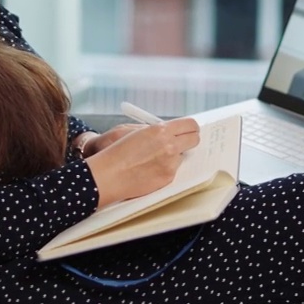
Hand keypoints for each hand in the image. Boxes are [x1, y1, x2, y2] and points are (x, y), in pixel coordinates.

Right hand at [84, 117, 199, 207]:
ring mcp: (170, 163)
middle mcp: (169, 146)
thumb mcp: (134, 130)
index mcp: (161, 130)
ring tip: (152, 159)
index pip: (190, 125)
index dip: (191, 127)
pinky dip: (164, 168)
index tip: (189, 130)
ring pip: (182, 156)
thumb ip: (156, 129)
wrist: (109, 174)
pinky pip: (173, 169)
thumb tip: (170, 130)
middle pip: (194, 140)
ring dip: (173, 156)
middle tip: (181, 142)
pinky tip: (148, 169)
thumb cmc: (116, 150)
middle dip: (189, 139)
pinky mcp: (168, 178)